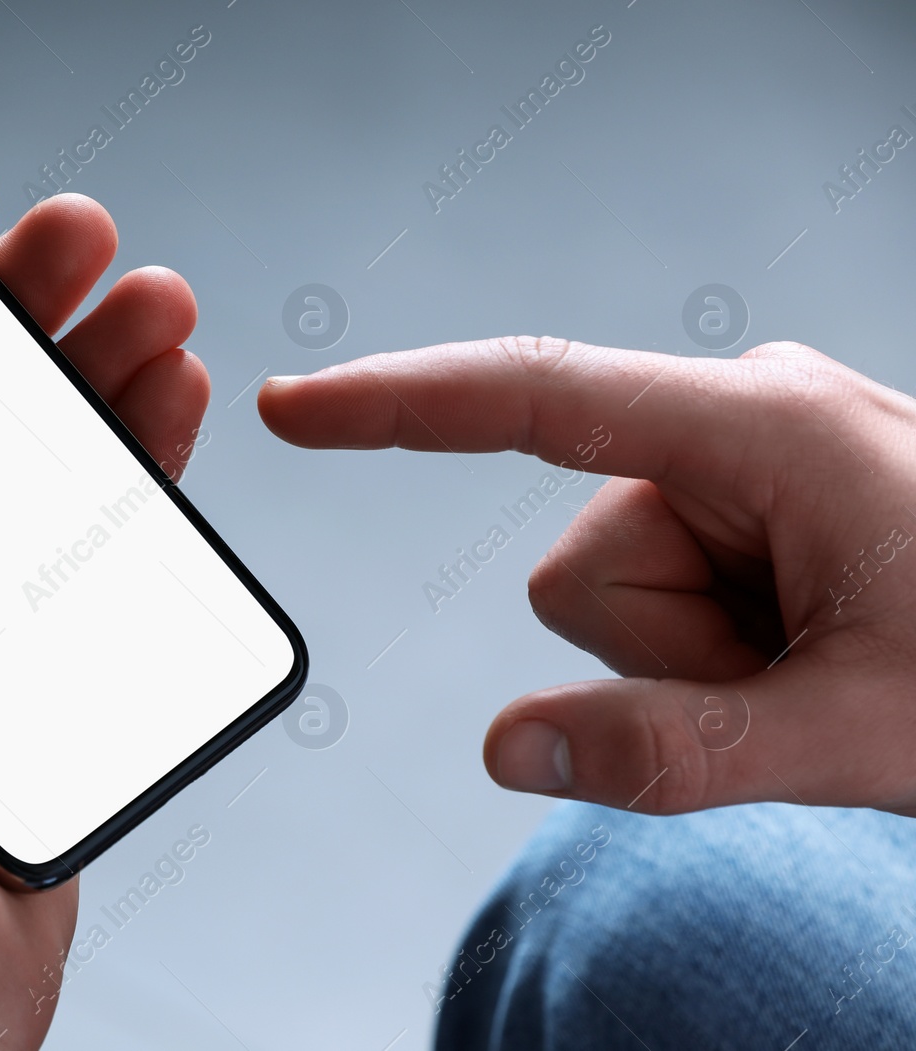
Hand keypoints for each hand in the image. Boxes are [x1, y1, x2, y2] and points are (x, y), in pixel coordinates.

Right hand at [260, 337, 915, 816]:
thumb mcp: (867, 733)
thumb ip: (680, 752)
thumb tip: (504, 748)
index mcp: (767, 427)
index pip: (535, 398)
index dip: (397, 407)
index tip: (293, 410)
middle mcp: (743, 421)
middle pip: (580, 565)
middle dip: (663, 653)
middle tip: (797, 681)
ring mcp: (747, 462)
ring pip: (612, 593)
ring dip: (694, 660)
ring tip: (818, 665)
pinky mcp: (751, 503)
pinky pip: (657, 596)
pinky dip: (711, 651)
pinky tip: (808, 646)